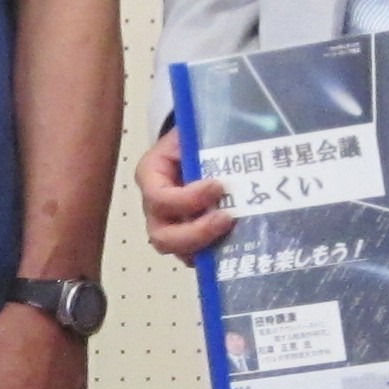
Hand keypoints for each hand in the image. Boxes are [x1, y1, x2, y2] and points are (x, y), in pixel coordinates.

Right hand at [134, 125, 231, 262]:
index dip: (186, 199)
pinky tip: (237, 242)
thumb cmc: (192, 140)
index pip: (158, 197)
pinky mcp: (188, 239)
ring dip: (206, 247)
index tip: (217, 186)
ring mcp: (170, 227)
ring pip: (179, 251)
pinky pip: (197, 257)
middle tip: (226, 219)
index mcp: (150, 176)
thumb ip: (204, 139)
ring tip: (233, 232)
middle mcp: (155, 208)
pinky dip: (215, 255)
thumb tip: (234, 141)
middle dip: (195, 233)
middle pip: (162, 236)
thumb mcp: (192, 132)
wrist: (194, 149)